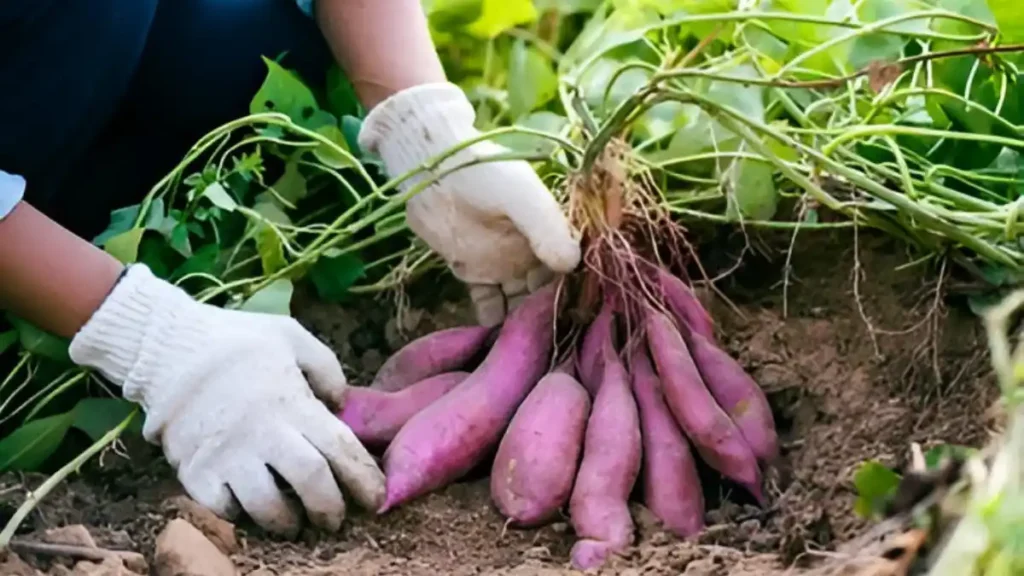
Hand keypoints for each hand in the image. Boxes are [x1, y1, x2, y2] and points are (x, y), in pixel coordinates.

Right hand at [68, 265, 384, 536]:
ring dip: (286, 521)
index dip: (363, 479)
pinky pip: (223, 508)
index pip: (340, 450)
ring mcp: (229, 455)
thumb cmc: (234, 340)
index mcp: (294, 403)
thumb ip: (325, 367)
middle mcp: (265, 434)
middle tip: (334, 520)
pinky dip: (240, 516)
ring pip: (266, 506)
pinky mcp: (196, 470)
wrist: (166, 346)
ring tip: (293, 522)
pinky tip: (249, 509)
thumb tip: (342, 403)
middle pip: (310, 484)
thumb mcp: (290, 335)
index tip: (376, 499)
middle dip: (330, 509)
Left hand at [358, 83, 580, 325]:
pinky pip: (487, 303)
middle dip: (552, 311)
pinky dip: (493, 321)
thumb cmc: (483, 174)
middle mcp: (531, 249)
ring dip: (523, 320)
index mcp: (549, 228)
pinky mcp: (474, 272)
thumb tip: (573, 265)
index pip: (570, 264)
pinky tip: (497, 339)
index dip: (577, 286)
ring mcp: (503, 263)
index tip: (582, 314)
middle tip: (557, 341)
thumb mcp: (522, 197)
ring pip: (520, 300)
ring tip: (529, 346)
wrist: (430, 170)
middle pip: (548, 287)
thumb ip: (547, 228)